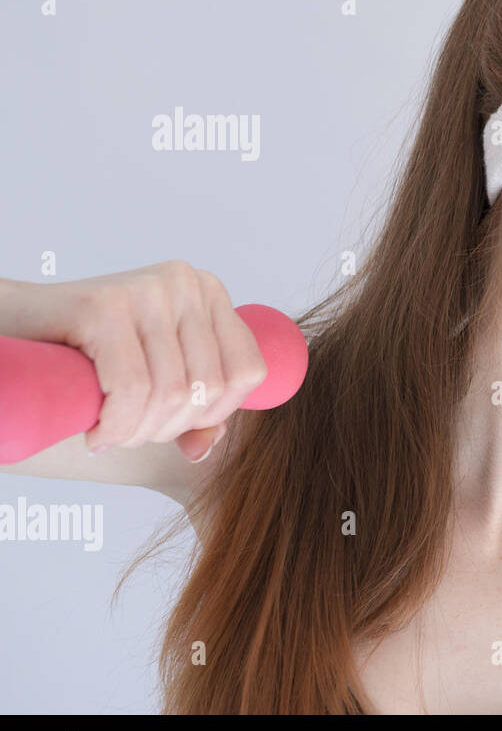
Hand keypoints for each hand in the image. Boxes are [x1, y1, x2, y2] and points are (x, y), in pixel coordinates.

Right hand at [0, 261, 266, 461]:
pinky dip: (115, 425)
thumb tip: (203, 448)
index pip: (249, 370)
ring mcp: (147, 288)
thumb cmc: (85, 356)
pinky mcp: (104, 305)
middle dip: (167, 428)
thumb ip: (194, 413)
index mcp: (208, 293)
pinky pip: (132, 390)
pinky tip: (96, 431)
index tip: (173, 422)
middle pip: (208, 388)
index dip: (216, 413)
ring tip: (109, 430)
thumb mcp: (155, 380)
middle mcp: (185, 282)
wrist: (8, 327)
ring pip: (171, 394)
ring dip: (136, 432)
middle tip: (127, 431)